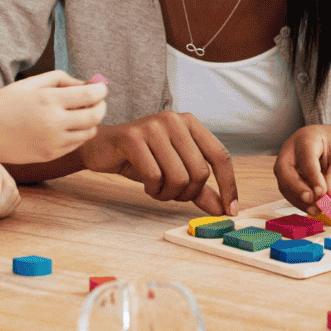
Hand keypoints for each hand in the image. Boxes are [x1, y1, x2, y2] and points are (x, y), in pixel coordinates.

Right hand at [0, 70, 107, 165]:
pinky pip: (76, 144)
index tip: (99, 86)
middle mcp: (54, 123)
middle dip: (101, 105)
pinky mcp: (51, 155)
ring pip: (89, 131)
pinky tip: (65, 126)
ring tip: (78, 113)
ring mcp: (54, 142)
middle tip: (96, 100)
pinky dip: (78, 134)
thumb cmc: (2, 106)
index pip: (91, 95)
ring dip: (90, 121)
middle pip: (96, 115)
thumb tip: (84, 83)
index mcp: (48, 100)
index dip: (101, 89)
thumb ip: (58, 79)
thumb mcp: (27, 84)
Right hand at [79, 113, 238, 216]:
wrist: (101, 148)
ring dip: (169, 194)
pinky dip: (153, 190)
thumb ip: (200, 189)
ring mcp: (152, 126)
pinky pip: (154, 176)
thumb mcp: (174, 171)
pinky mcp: (131, 137)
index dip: (229, 186)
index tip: (229, 210)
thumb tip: (222, 210)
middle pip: (199, 171)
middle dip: (188, 194)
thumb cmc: (140, 158)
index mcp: (190, 123)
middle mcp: (174, 120)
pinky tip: (147, 187)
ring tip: (158, 191)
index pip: (220, 156)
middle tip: (174, 196)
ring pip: (178, 176)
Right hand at [275, 123, 330, 209]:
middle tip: (312, 200)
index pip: (304, 158)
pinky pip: (288, 189)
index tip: (322, 193)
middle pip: (283, 169)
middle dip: (296, 188)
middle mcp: (290, 149)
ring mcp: (286, 161)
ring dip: (298, 199)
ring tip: (317, 209)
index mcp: (306, 137)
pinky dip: (299, 201)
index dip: (312, 177)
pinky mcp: (288, 174)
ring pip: (283, 182)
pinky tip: (313, 208)